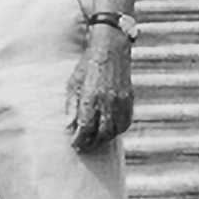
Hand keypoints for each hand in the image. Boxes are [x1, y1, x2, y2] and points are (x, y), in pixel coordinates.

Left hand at [65, 26, 133, 150]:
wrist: (110, 50)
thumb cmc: (87, 66)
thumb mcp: (73, 83)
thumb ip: (71, 106)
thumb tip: (69, 126)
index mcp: (91, 98)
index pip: (85, 127)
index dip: (80, 139)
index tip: (74, 145)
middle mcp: (107, 102)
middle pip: (101, 133)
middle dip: (91, 143)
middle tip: (83, 147)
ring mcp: (121, 102)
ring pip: (114, 130)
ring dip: (104, 139)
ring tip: (94, 142)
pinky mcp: (129, 100)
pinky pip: (125, 123)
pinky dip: (117, 131)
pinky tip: (109, 132)